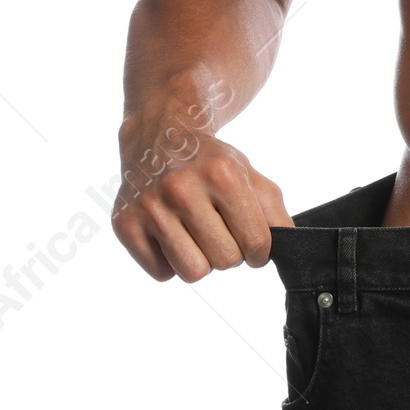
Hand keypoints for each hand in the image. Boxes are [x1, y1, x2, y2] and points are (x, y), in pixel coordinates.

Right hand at [112, 110, 292, 281]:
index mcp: (222, 174)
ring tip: (195, 232)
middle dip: (229, 252)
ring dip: (200, 260)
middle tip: (219, 229)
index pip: (256, 243)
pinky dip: (170, 261)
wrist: (159, 135)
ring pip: (193, 273)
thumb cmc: (209, 161)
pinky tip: (170, 232)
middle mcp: (183, 188)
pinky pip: (162, 274)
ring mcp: (150, 207)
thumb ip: (272, 210)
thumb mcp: (248, 173)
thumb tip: (285, 245)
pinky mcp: (124, 224)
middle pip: (225, 261)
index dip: (259, 250)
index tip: (252, 241)